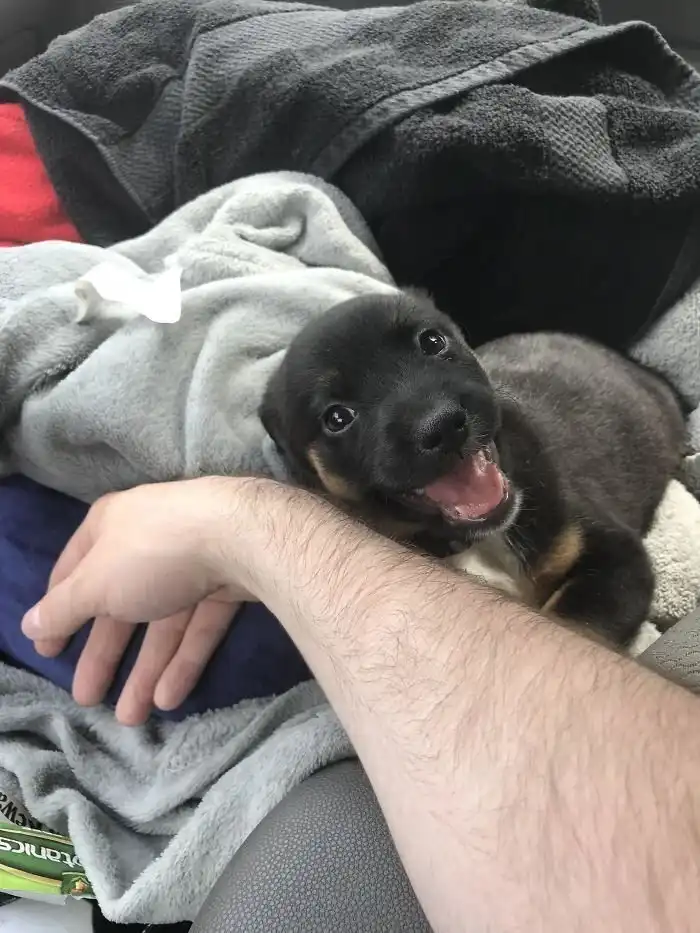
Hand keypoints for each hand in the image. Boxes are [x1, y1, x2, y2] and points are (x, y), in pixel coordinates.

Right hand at [21, 479, 253, 724]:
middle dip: (104, 655)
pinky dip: (183, 661)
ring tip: (131, 719)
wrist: (241, 537)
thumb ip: (63, 609)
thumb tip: (30, 625)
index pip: (74, 571)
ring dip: (145, 670)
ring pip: (162, 622)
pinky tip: (168, 699)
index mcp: (110, 527)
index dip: (58, 611)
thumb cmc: (152, 554)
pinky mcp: (227, 584)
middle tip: (87, 700)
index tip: (47, 651)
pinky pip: (197, 626)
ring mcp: (192, 563)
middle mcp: (149, 541)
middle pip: (119, 605)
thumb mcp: (95, 584)